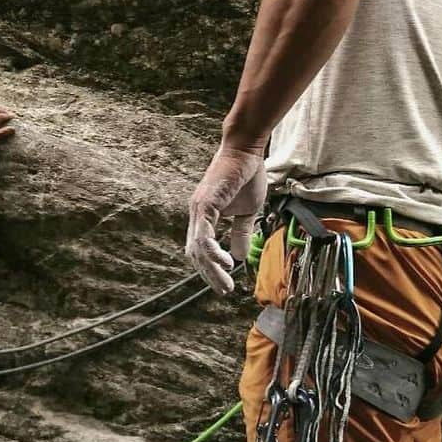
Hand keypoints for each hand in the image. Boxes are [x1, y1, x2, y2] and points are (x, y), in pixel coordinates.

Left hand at [186, 146, 266, 294]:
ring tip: (225, 284)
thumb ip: (241, 233)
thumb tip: (239, 257)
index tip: (224, 283)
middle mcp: (196, 214)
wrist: (246, 151)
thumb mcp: (247, 212)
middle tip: (224, 290)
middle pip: (195, 253)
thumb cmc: (247, 176)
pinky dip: (213, 252)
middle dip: (209, 275)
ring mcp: (198, 208)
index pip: (200, 249)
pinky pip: (204, 234)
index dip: (210, 268)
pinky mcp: (205, 203)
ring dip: (211, 269)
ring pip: (198, 248)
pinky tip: (226, 263)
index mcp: (204, 216)